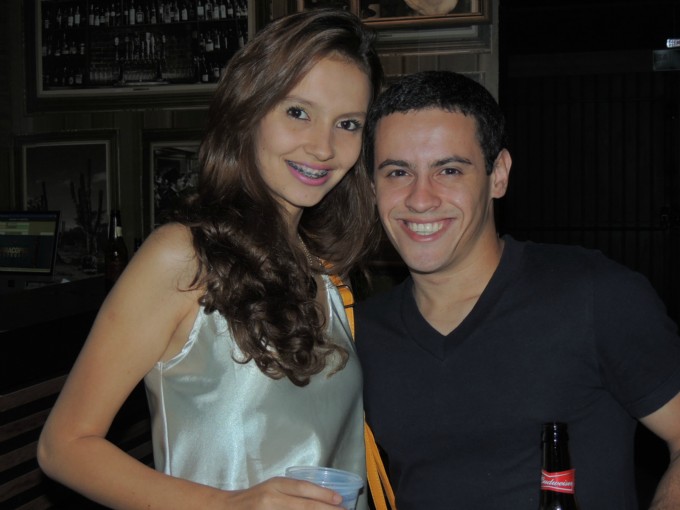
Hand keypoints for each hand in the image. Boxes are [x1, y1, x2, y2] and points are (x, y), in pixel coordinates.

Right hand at [221, 476, 343, 508]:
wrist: (226, 508)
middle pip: (304, 506)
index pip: (303, 488)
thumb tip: (322, 498)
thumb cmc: (254, 498)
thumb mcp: (273, 487)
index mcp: (275, 484)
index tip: (340, 499)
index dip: (323, 494)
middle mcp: (271, 498)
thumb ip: (292, 491)